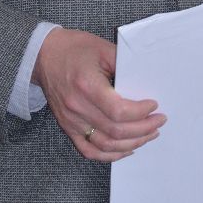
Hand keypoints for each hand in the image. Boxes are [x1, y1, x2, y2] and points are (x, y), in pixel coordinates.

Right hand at [32, 27, 165, 161]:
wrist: (43, 55)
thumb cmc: (73, 48)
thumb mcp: (102, 48)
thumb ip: (123, 64)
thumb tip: (145, 81)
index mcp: (86, 85)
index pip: (118, 110)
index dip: (140, 112)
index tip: (154, 105)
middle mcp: (77, 107)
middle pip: (115, 131)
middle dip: (143, 129)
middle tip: (158, 121)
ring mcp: (71, 121)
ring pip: (105, 145)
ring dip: (131, 143)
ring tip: (149, 135)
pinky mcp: (67, 127)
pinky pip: (89, 151)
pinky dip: (110, 155)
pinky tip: (126, 149)